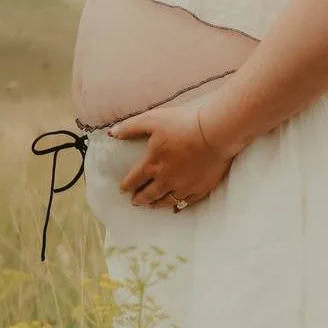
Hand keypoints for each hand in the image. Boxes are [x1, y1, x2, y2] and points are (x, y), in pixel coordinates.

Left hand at [109, 103, 236, 208]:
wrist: (215, 133)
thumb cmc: (183, 124)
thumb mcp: (152, 120)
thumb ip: (130, 127)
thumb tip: (112, 133)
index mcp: (152, 164)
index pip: (134, 180)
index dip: (126, 186)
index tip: (122, 189)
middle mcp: (165, 180)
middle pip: (148, 195)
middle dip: (139, 199)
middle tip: (135, 201)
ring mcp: (184, 186)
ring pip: (165, 201)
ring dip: (156, 204)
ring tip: (151, 205)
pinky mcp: (200, 188)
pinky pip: (186, 203)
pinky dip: (177, 206)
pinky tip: (175, 207)